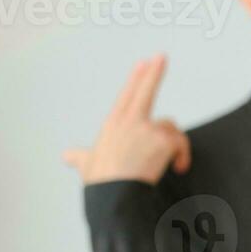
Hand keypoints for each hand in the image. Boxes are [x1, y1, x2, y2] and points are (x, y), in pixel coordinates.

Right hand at [63, 54, 191, 184]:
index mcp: (113, 125)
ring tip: (172, 164)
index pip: (127, 96)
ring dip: (174, 144)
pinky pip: (180, 143)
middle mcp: (129, 122)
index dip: (137, 78)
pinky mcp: (162, 140)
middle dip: (155, 72)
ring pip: (171, 127)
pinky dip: (183, 155)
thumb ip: (80, 157)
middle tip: (162, 56)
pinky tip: (179, 167)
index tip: (144, 62)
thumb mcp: (87, 165)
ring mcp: (146, 129)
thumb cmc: (101, 183)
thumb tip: (66, 156)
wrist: (114, 195)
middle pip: (146, 91)